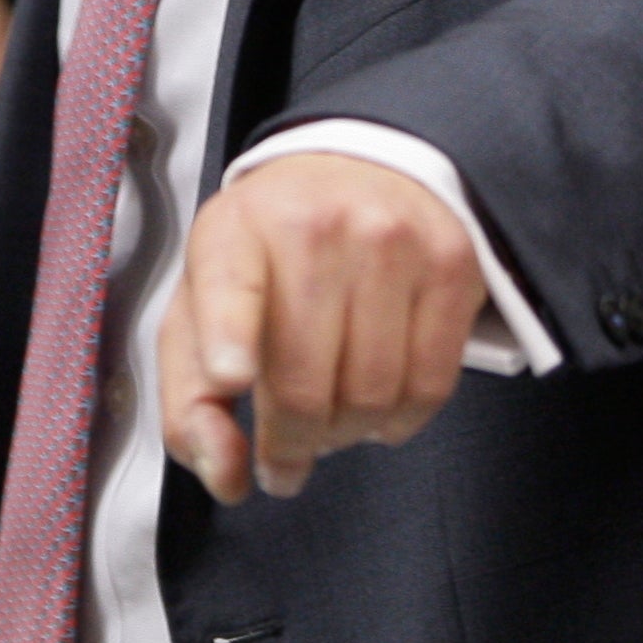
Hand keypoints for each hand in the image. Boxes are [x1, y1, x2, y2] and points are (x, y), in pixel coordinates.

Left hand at [162, 152, 483, 502]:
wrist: (357, 168)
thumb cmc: (270, 255)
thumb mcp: (200, 310)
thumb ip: (190, 402)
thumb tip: (225, 474)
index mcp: (236, 231)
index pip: (229, 285)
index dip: (228, 337)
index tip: (230, 376)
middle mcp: (317, 227)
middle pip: (305, 382)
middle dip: (290, 446)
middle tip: (284, 459)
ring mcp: (393, 243)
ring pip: (372, 394)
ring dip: (345, 436)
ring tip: (329, 426)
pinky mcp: (451, 266)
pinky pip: (431, 385)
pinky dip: (400, 421)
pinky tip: (377, 413)